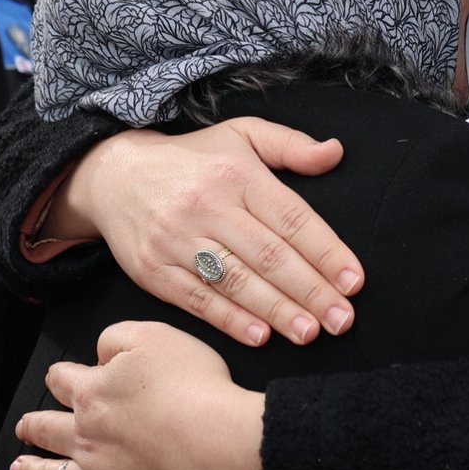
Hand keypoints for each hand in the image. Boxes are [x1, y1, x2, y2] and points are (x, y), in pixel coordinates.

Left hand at [10, 320, 265, 469]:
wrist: (221, 446)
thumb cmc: (195, 388)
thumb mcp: (154, 337)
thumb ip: (116, 338)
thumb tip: (99, 354)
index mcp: (93, 394)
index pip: (62, 380)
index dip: (61, 376)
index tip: (62, 378)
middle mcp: (86, 439)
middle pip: (46, 430)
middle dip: (33, 427)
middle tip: (26, 428)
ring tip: (19, 469)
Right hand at [64, 122, 360, 346]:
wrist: (113, 175)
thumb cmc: (193, 159)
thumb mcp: (241, 134)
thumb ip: (290, 145)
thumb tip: (335, 153)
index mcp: (237, 174)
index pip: (292, 218)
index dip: (326, 252)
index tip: (355, 281)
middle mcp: (208, 206)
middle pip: (269, 256)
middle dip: (310, 291)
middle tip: (343, 320)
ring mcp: (177, 240)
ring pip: (236, 282)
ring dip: (276, 311)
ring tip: (310, 332)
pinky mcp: (153, 270)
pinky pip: (197, 300)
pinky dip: (230, 320)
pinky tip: (260, 335)